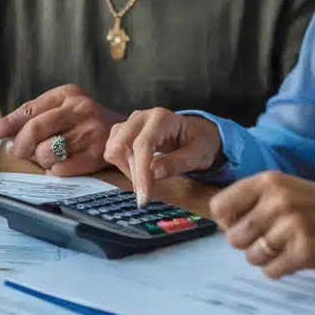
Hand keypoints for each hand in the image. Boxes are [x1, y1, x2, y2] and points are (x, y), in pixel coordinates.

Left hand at [0, 85, 123, 175]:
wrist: (127, 132)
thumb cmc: (85, 122)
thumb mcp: (63, 108)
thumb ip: (35, 116)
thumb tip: (1, 133)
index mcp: (68, 94)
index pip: (30, 110)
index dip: (7, 123)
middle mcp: (80, 110)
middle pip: (35, 129)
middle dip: (21, 145)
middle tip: (17, 152)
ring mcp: (90, 132)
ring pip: (46, 152)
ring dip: (40, 160)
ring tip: (47, 157)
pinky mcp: (97, 155)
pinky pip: (61, 169)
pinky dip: (54, 170)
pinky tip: (59, 166)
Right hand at [103, 108, 222, 205]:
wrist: (198, 133)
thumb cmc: (201, 142)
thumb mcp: (199, 155)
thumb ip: (178, 162)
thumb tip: (154, 173)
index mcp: (161, 119)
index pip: (142, 145)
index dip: (140, 173)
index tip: (143, 198)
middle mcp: (142, 117)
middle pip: (120, 145)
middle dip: (132, 172)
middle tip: (147, 190)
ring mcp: (130, 123)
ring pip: (113, 148)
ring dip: (126, 169)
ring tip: (145, 179)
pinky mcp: (124, 131)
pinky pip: (113, 150)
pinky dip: (122, 165)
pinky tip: (138, 172)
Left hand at [210, 171, 314, 284]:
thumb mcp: (286, 189)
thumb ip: (254, 201)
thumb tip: (220, 223)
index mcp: (269, 181)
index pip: (221, 207)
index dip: (228, 222)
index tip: (243, 225)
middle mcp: (277, 201)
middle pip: (234, 237)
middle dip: (248, 244)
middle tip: (271, 238)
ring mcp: (291, 226)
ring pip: (252, 257)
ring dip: (265, 258)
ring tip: (286, 247)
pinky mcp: (303, 252)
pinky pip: (271, 271)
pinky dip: (279, 270)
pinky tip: (295, 258)